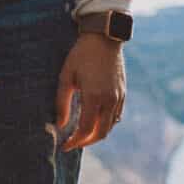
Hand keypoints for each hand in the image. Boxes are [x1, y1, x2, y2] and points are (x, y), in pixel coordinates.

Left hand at [55, 32, 125, 150]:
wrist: (104, 37)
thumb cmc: (81, 55)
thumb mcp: (66, 77)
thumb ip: (62, 103)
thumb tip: (60, 125)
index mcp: (93, 97)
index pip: (85, 130)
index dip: (74, 141)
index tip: (64, 145)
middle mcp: (109, 100)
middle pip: (100, 134)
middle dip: (86, 142)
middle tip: (73, 143)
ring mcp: (118, 97)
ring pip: (110, 127)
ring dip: (96, 134)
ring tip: (82, 134)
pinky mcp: (123, 93)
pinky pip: (116, 116)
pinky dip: (106, 124)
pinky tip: (95, 122)